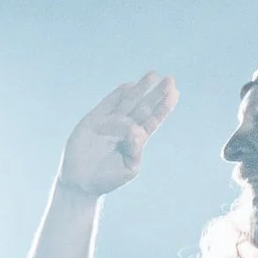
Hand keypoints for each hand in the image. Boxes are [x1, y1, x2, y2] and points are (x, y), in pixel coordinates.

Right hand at [57, 76, 178, 195]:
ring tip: (153, 75)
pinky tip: (128, 86)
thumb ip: (135, 150)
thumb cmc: (108, 178)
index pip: (153, 119)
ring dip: (140, 88)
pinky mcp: (94, 120)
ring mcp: (110, 122)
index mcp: (137, 139)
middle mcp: (125, 127)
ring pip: (128, 101)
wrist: (82, 183)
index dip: (164, 107)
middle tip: (170, 79)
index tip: (175, 94)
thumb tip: (136, 130)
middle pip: (144, 106)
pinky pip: (107, 104)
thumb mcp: (129, 168)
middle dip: (157, 94)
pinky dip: (117, 95)